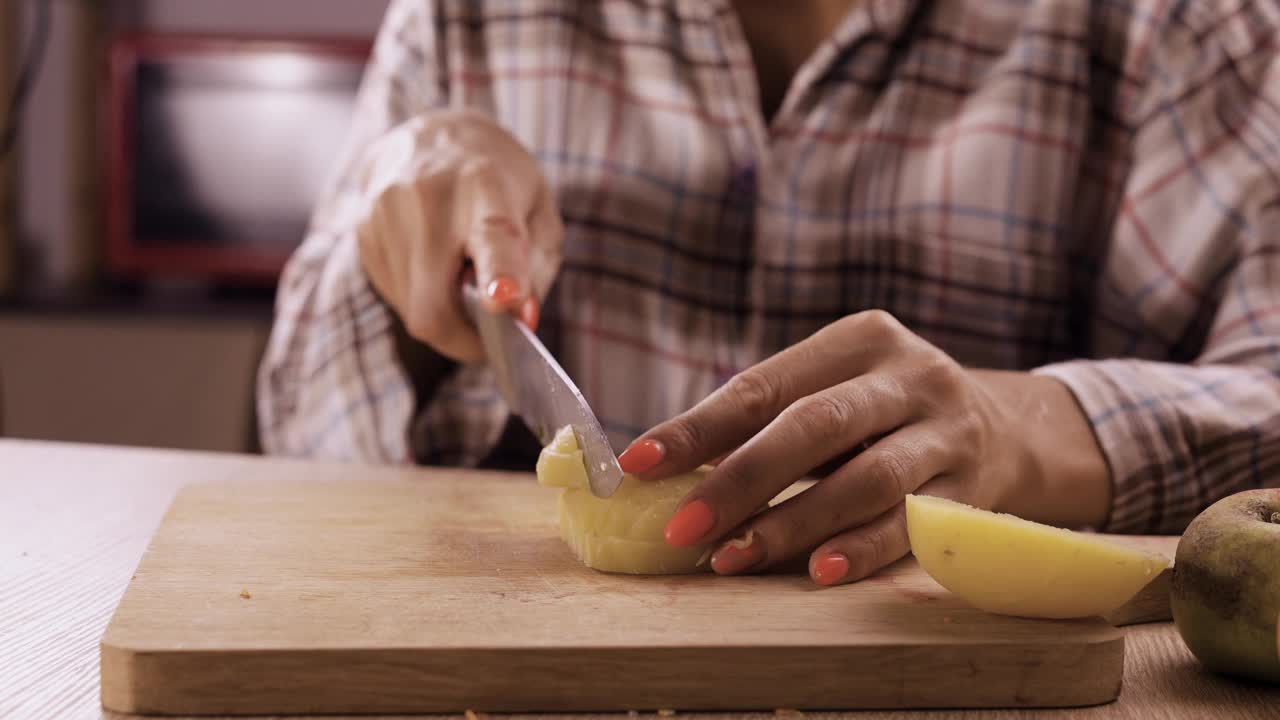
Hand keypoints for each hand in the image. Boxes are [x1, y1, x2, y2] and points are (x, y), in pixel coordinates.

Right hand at [355, 109, 562, 361]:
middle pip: (434, 304)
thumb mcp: (540, 211)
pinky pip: (397, 296)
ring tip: (460, 274)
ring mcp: (385, 216)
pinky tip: (435, 264)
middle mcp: (427, 198)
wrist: (433, 135)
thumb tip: (519, 319)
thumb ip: (538, 267)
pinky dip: (423, 297)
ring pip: (413, 310)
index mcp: (485, 185)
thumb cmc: (499, 181)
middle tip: (489, 338)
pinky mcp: (363, 234)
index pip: (491, 237)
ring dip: (445, 314)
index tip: (506, 301)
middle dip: (463, 339)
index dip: (499, 275)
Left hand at [617, 310, 1109, 584]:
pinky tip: (818, 572)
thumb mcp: (840, 390)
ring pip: (864, 480)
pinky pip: (910, 525)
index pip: (765, 385)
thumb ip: (770, 421)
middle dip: (741, 479)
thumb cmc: (887, 414)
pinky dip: (861, 550)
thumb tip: (669, 475)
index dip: (699, 426)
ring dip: (792, 523)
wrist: (1011, 431)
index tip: (640, 464)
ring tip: (732, 557)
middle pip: (815, 427)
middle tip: (682, 526)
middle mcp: (909, 376)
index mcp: (860, 339)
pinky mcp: (974, 491)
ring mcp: (948, 432)